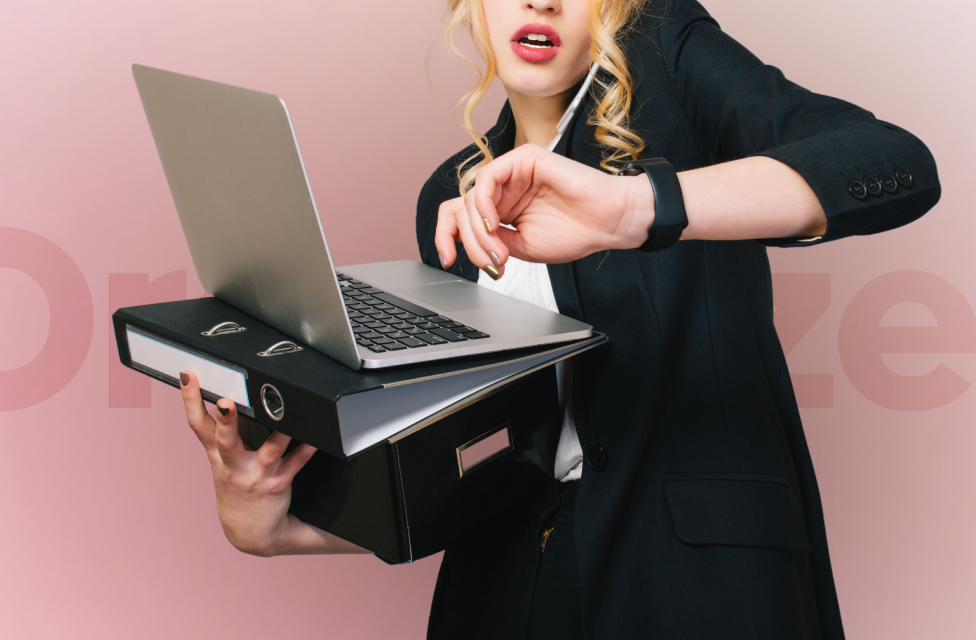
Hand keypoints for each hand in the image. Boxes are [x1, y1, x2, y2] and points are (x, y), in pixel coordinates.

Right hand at [179, 371, 365, 556]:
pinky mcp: (278, 484)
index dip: (190, 400)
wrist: (249, 532)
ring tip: (286, 416)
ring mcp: (256, 476)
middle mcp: (233, 466)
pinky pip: (295, 464)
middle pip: (225, 440)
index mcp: (217, 456)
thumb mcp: (226, 461)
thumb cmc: (239, 487)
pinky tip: (317, 438)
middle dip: (225, 420)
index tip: (189, 375)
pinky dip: (306, 449)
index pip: (199, 424)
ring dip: (278, 434)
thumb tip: (234, 396)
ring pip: (267, 452)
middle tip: (226, 402)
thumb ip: (231, 431)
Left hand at [435, 144, 654, 274]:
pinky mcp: (523, 159)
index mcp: (500, 209)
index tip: (447, 259)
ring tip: (501, 250)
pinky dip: (484, 204)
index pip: (458, 216)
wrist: (606, 222)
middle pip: (460, 210)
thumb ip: (488, 241)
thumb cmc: (573, 233)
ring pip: (471, 198)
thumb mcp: (519, 248)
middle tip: (492, 261)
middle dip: (470, 242)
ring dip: (480, 231)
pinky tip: (496, 223)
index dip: (445, 237)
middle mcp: (502, 190)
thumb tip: (463, 242)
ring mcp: (511, 173)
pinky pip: (486, 178)